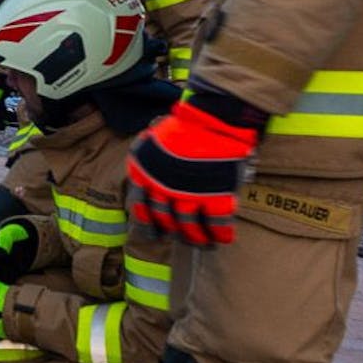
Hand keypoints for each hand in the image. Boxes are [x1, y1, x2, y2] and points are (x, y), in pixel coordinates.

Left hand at [127, 94, 262, 245]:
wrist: (211, 118)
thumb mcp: (151, 141)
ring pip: (189, 225)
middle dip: (173, 231)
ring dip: (196, 238)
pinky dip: (220, 233)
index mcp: (144, 173)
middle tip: (181, 238)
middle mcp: (163, 188)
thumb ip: (149, 163)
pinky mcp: (215, 195)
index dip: (147, 221)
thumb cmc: (182, 125)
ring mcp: (189, 194)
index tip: (155, 231)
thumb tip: (149, 182)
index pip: (139, 205)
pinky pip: (217, 222)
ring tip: (203, 243)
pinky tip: (223, 238)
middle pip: (165, 218)